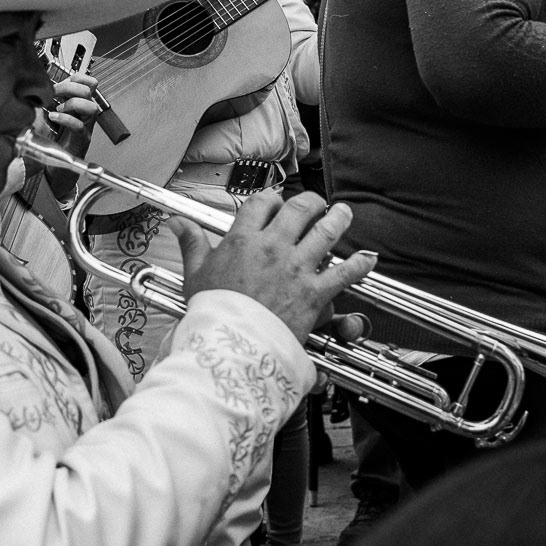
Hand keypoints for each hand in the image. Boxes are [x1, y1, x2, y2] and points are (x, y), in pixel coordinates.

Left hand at [30, 73, 99, 198]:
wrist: (51, 166)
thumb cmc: (49, 140)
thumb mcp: (47, 114)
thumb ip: (47, 100)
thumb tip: (38, 86)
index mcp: (78, 104)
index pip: (88, 82)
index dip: (77, 77)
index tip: (61, 82)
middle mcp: (85, 114)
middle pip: (90, 91)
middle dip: (71, 88)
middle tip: (55, 94)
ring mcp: (85, 127)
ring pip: (91, 107)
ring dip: (72, 104)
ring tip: (57, 109)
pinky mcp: (81, 141)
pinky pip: (80, 127)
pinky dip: (66, 119)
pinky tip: (54, 118)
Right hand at [173, 192, 375, 342]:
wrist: (230, 346)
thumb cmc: (212, 314)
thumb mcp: (195, 274)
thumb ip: (192, 244)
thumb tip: (177, 223)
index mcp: (243, 240)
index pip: (261, 203)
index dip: (270, 199)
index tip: (274, 203)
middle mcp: (273, 247)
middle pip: (299, 209)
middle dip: (310, 202)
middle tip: (315, 204)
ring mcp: (296, 268)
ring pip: (326, 232)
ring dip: (339, 219)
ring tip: (344, 212)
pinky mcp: (314, 293)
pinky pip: (344, 273)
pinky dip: (359, 265)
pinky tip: (368, 258)